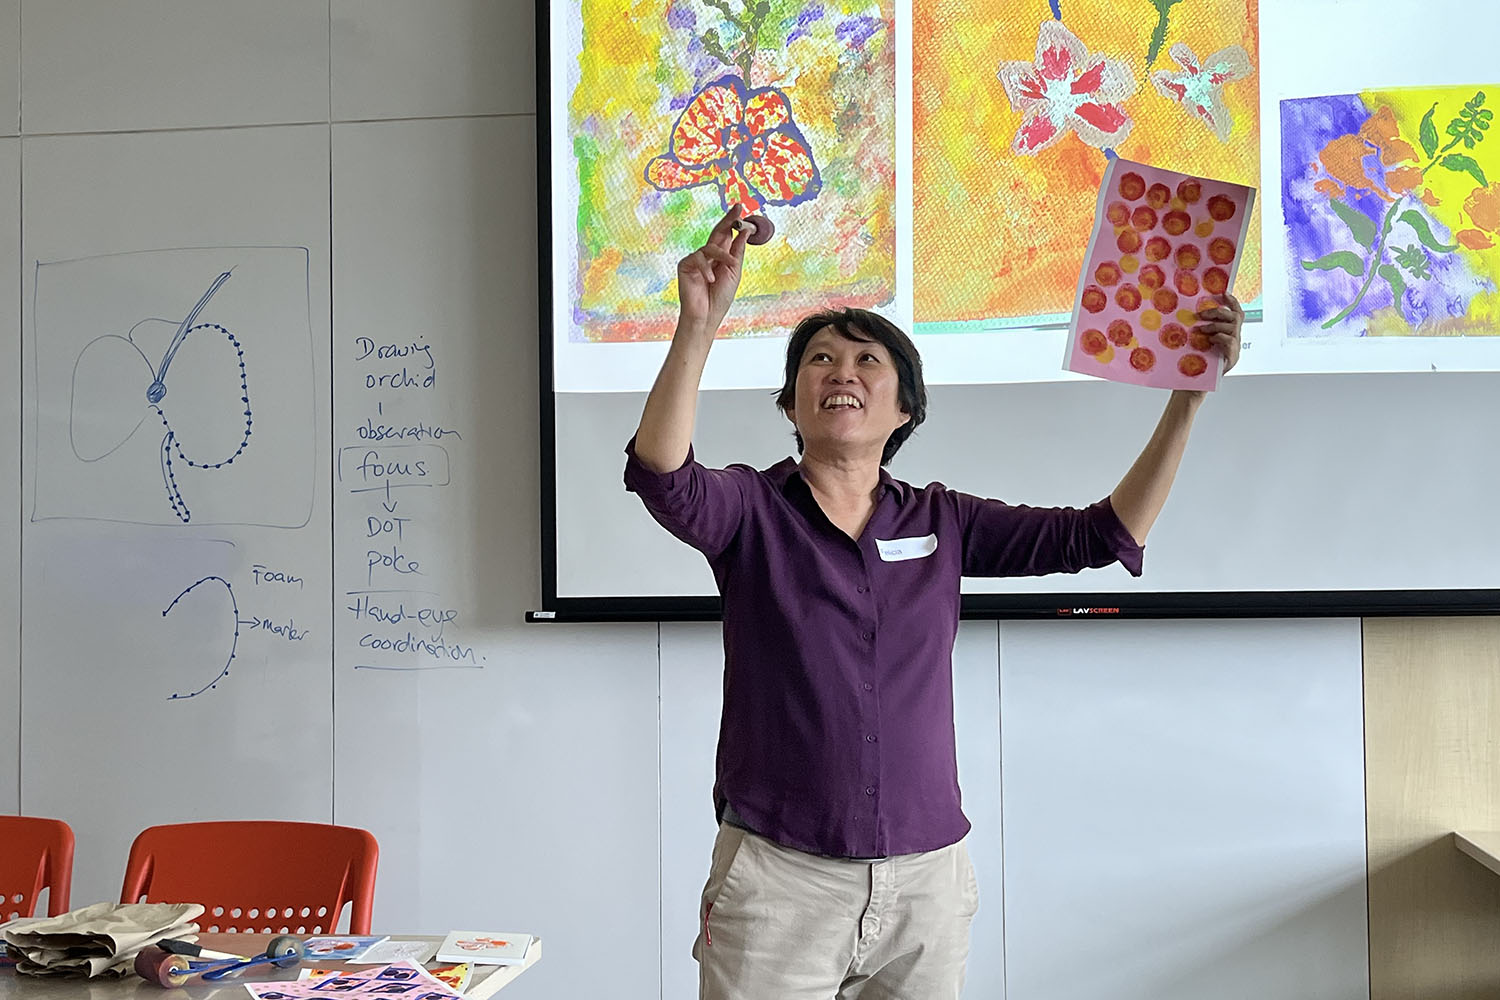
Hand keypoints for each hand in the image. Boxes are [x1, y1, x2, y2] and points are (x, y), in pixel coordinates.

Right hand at [676, 204, 751, 336]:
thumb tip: (745, 231)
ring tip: (729, 266)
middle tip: (737, 209)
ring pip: (711, 246)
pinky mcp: (685, 265)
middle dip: (728, 220)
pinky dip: (707, 268)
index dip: (733, 221)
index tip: (740, 207)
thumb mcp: (734, 273)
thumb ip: (737, 252)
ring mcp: (696, 259)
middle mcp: (708, 255)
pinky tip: (710, 279)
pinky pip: (698, 258)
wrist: (706, 316)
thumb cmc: (720, 298)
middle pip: (718, 232)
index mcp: (721, 257)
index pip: (727, 235)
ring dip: (723, 255)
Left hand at [1174, 292, 1243, 403]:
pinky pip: (1231, 342)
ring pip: (1233, 327)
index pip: (1236, 313)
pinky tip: (1209, 341)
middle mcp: (1234, 339)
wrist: (1192, 385)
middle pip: (1236, 317)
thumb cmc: (1193, 362)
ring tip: (1200, 330)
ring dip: (1215, 325)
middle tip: (1200, 315)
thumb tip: (1190, 311)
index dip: (1232, 302)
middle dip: (1218, 312)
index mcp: (1228, 333)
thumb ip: (1200, 328)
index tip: (1223, 293)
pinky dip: (1219, 338)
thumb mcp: (1196, 341)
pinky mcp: (1231, 359)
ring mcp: (1234, 350)